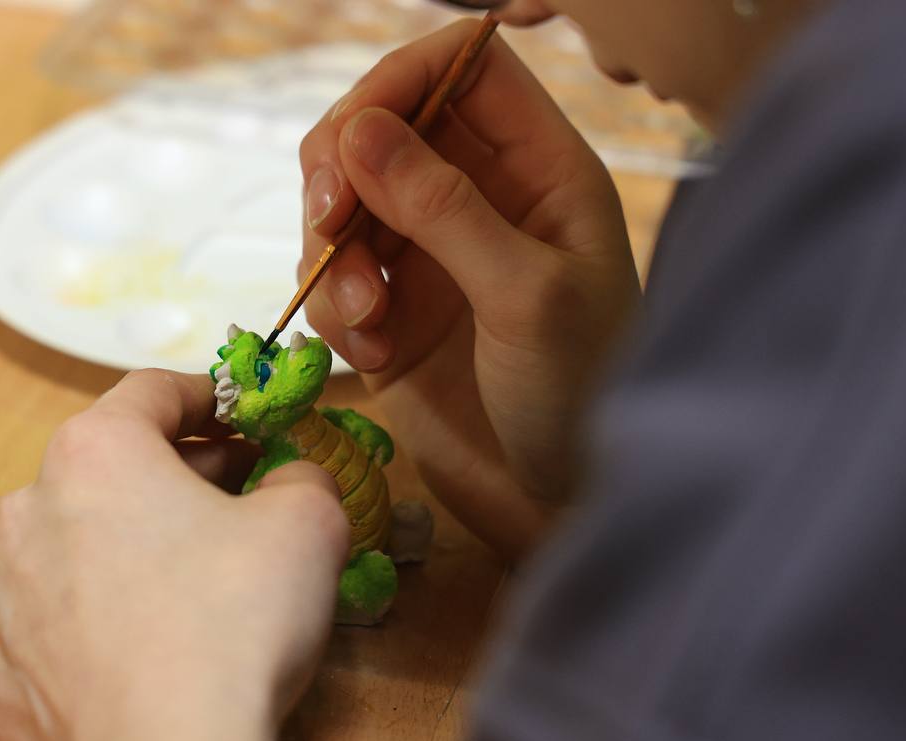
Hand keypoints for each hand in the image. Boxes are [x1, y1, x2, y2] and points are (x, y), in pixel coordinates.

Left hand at [0, 370, 348, 740]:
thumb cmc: (233, 625)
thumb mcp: (308, 525)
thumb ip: (301, 477)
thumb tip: (290, 477)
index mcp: (94, 453)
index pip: (151, 393)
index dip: (205, 400)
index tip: (236, 422)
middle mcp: (22, 510)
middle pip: (101, 473)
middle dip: (165, 483)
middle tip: (225, 511)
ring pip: (57, 553)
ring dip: (107, 556)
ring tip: (166, 596)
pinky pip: (30, 636)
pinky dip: (70, 636)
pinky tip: (116, 663)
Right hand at [299, 21, 640, 554]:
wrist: (556, 506)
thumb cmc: (577, 398)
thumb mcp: (525, 294)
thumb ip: (443, 207)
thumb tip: (357, 128)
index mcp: (539, 171)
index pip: (462, 68)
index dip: (399, 79)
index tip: (353, 134)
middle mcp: (480, 200)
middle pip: (381, 127)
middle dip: (340, 170)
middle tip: (329, 223)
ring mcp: (430, 256)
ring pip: (343, 204)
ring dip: (333, 254)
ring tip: (367, 318)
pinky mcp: (389, 314)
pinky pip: (332, 277)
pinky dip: (334, 308)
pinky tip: (372, 352)